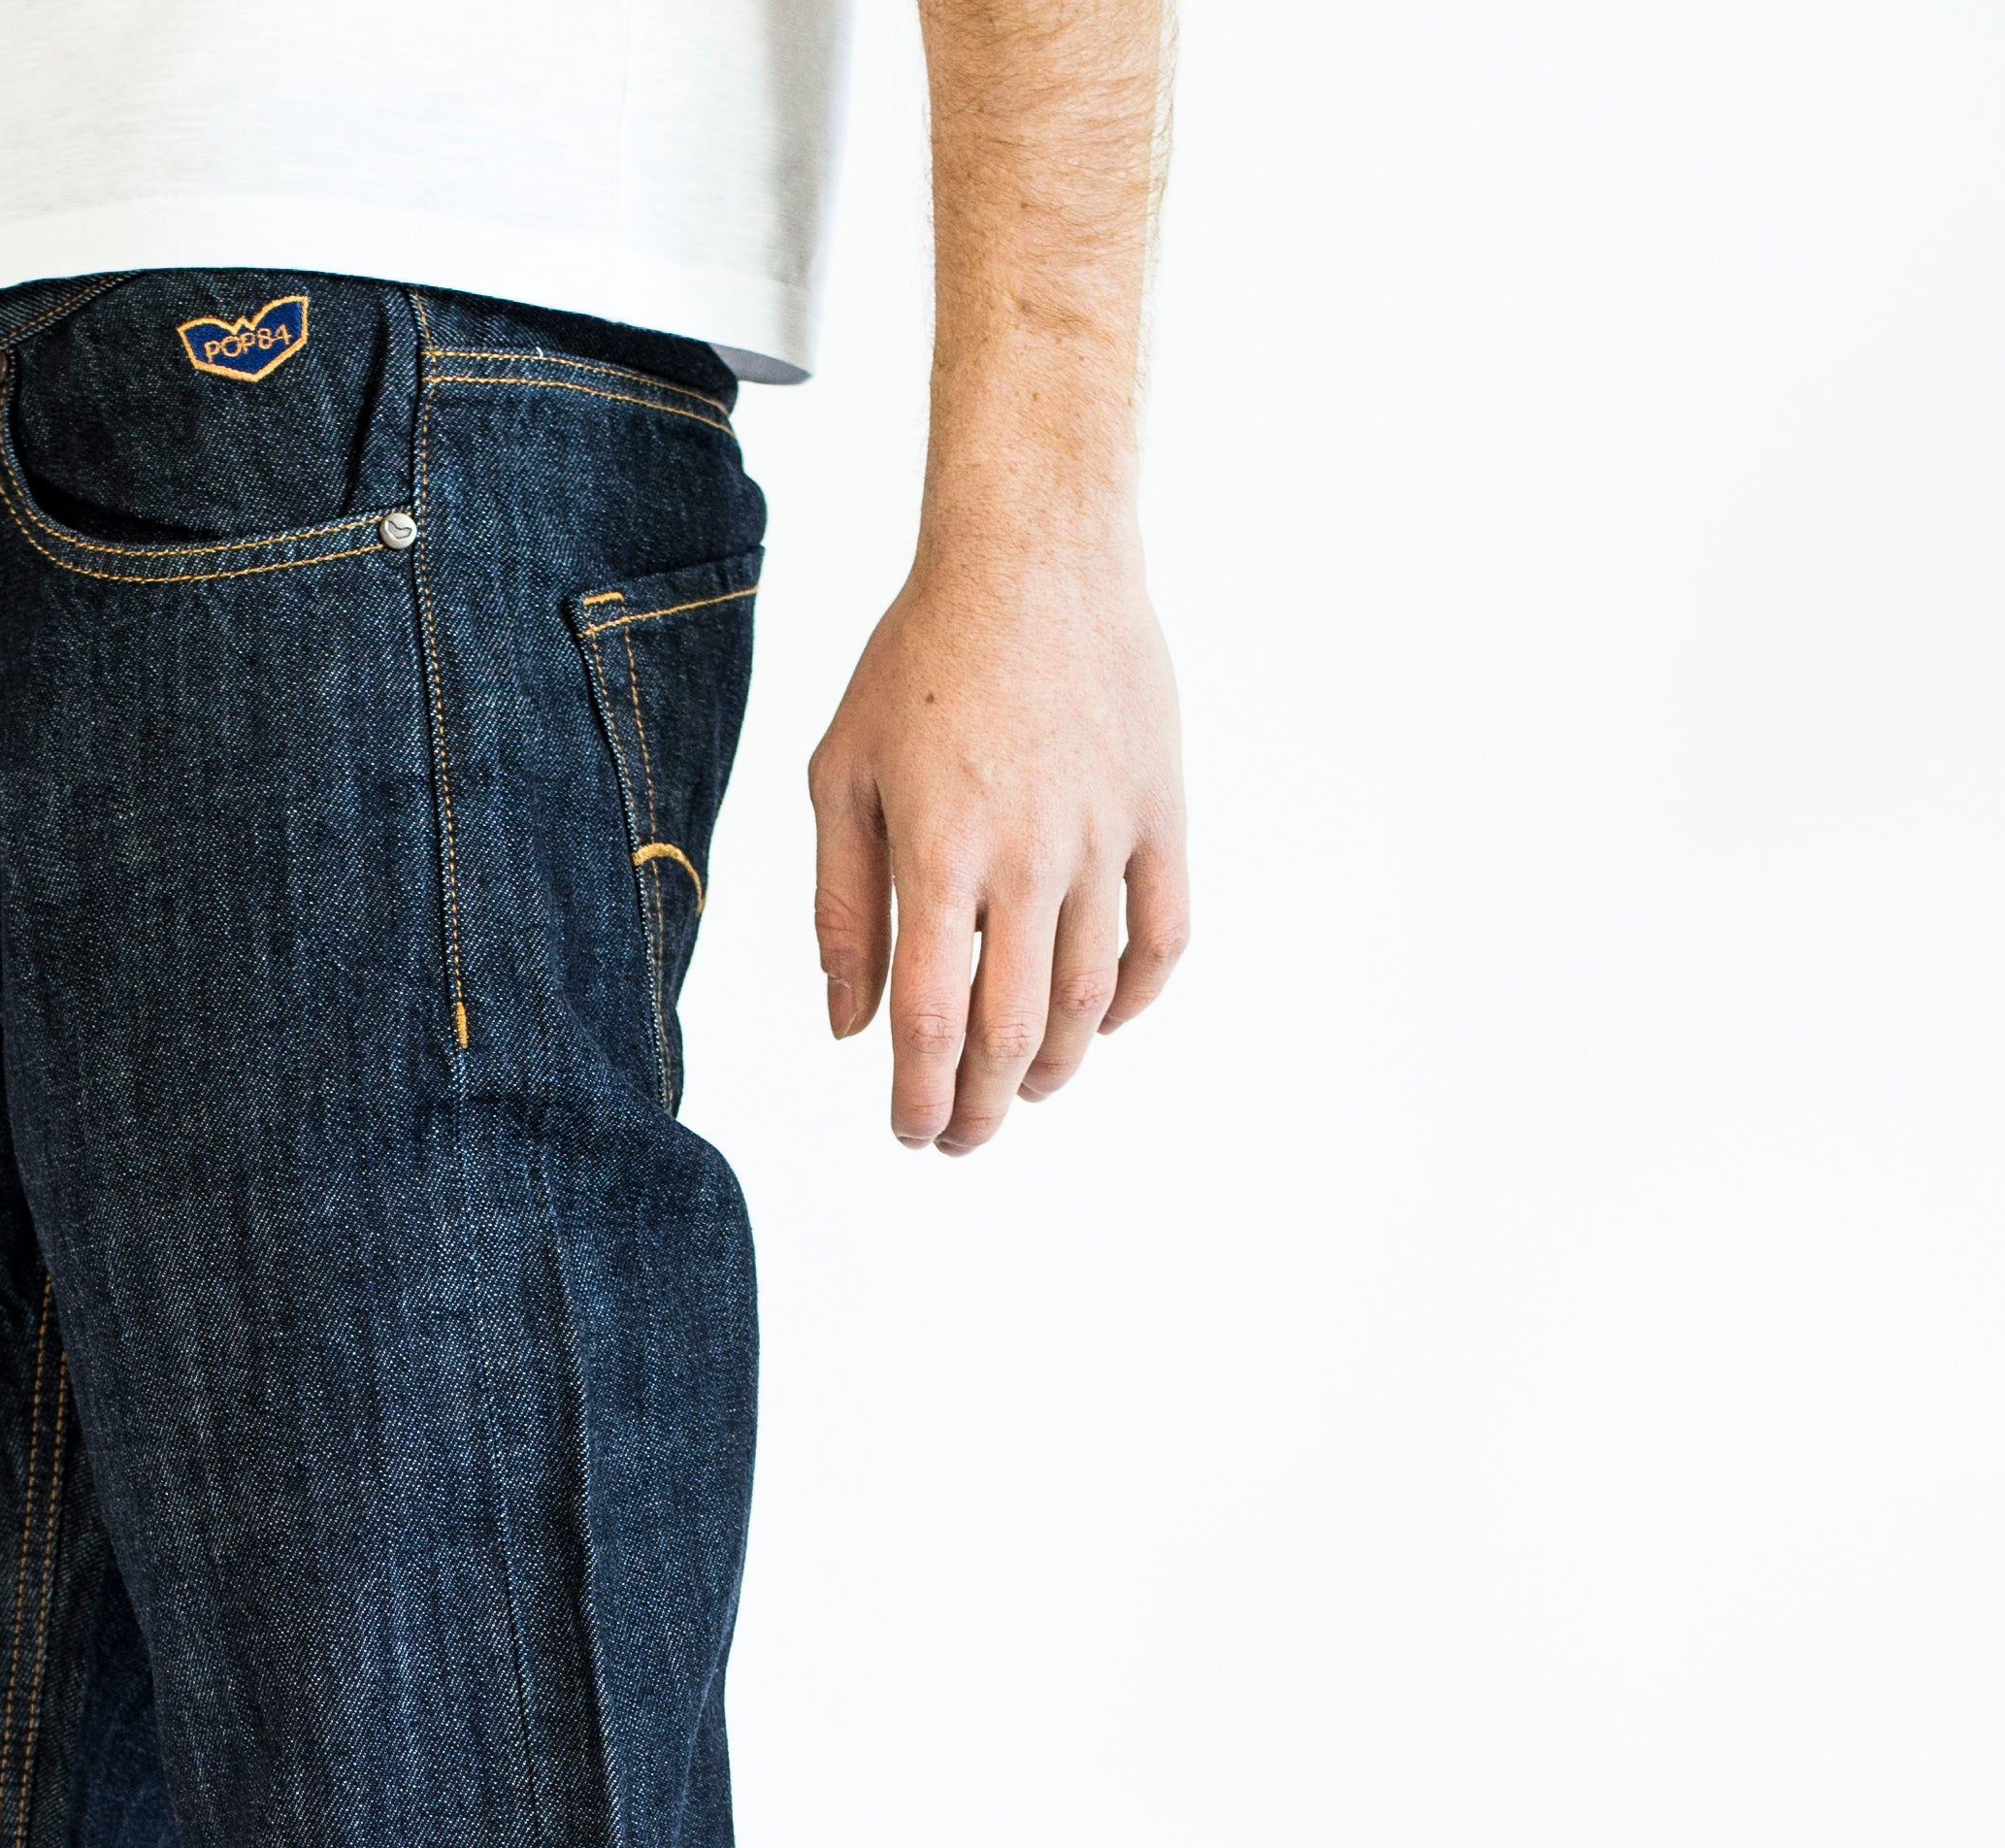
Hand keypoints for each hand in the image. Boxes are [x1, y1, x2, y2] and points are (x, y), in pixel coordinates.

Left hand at [808, 541, 1187, 1152]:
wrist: (1033, 552)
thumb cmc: (918, 661)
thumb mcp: (841, 774)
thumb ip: (840, 906)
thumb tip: (848, 1026)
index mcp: (938, 854)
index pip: (929, 1021)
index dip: (918, 1098)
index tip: (909, 1133)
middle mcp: (1026, 857)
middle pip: (1012, 1031)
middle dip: (980, 1107)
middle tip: (959, 1137)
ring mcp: (1103, 836)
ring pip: (1090, 999)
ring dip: (1056, 1067)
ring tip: (1023, 1092)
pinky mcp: (1160, 811)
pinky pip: (1164, 935)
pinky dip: (1137, 999)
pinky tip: (1104, 1025)